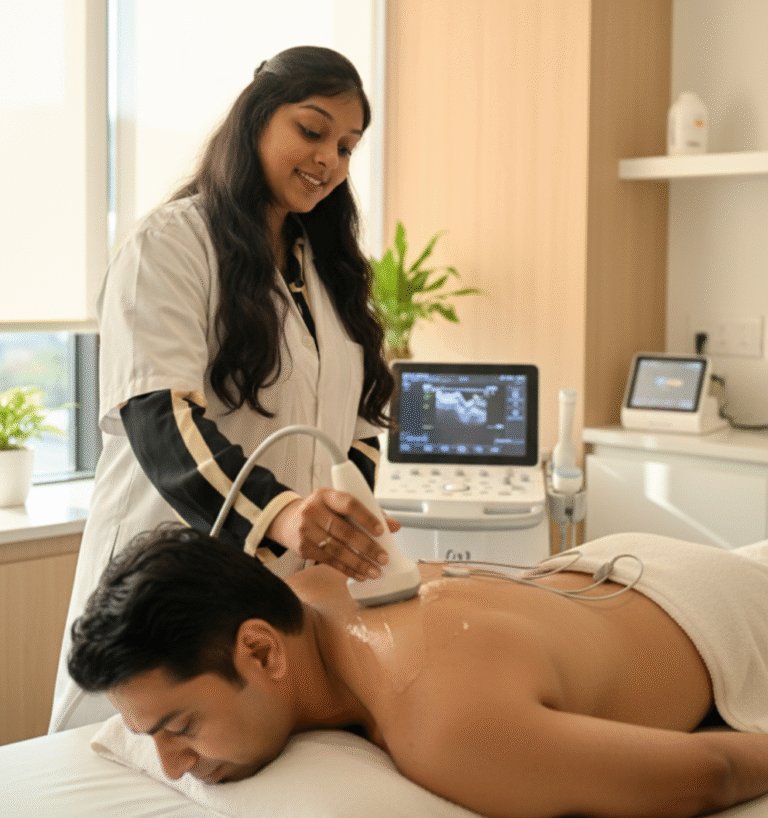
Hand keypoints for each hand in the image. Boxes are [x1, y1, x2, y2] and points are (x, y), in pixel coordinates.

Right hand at [266, 488, 395, 580]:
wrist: (290, 521)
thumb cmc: (322, 511)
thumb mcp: (339, 504)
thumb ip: (367, 512)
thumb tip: (394, 526)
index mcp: (326, 495)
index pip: (349, 504)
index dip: (366, 518)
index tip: (381, 531)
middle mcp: (313, 510)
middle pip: (344, 531)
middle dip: (367, 547)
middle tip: (383, 558)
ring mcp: (306, 530)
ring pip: (337, 550)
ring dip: (359, 563)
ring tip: (374, 571)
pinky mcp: (303, 548)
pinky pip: (329, 561)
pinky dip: (346, 569)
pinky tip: (359, 574)